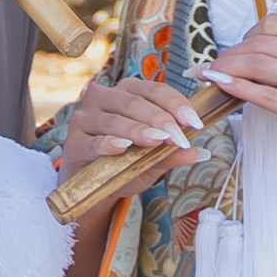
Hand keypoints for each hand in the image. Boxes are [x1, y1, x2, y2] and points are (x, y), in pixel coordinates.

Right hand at [55, 74, 203, 188]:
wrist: (91, 186)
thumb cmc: (123, 164)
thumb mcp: (152, 161)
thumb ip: (172, 154)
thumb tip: (201, 152)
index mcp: (128, 93)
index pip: (155, 90)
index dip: (176, 104)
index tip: (195, 123)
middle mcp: (105, 98)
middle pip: (135, 102)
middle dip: (160, 119)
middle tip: (179, 137)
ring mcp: (87, 117)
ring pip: (115, 120)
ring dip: (138, 130)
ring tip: (157, 141)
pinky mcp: (75, 140)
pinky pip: (94, 140)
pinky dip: (109, 143)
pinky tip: (122, 147)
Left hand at [205, 14, 276, 169]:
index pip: (275, 24)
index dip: (247, 35)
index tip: (237, 47)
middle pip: (260, 43)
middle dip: (231, 52)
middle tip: (218, 64)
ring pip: (259, 65)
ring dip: (228, 68)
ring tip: (212, 75)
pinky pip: (268, 97)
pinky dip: (239, 89)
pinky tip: (223, 87)